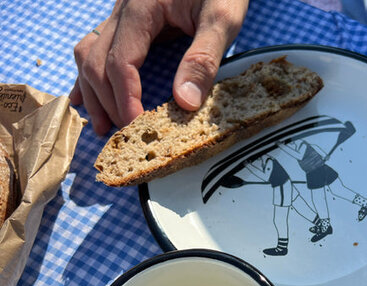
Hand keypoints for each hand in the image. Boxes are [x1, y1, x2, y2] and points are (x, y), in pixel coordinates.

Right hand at [70, 0, 248, 134]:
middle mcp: (122, 10)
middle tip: (124, 134)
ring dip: (92, 92)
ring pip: (89, 55)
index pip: (120, 62)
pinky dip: (90, 77)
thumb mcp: (222, 18)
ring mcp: (120, 15)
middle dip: (107, 102)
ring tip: (103, 126)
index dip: (125, 99)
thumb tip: (184, 102)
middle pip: (97, 62)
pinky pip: (96, 48)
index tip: (136, 126)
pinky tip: (87, 98)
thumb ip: (204, 57)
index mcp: (142, 8)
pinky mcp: (126, 22)